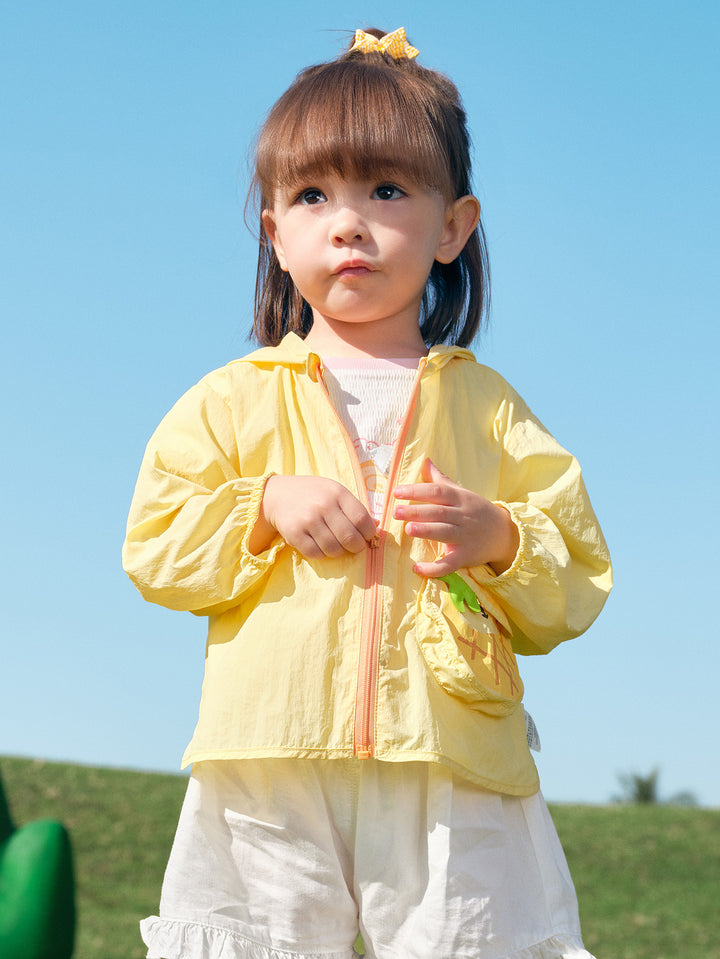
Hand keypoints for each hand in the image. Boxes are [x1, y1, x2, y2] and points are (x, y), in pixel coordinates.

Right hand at [248, 475, 376, 559]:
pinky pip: (316, 554)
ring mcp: (307, 520)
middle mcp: (323, 506)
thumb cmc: (313, 494)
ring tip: (336, 545)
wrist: (277, 495)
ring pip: (334, 549)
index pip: (362, 519)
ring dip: (339, 552)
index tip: (367, 537)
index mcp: (337, 493)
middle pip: (349, 537)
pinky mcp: (294, 534)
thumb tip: (376, 526)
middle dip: (357, 547)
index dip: (369, 533)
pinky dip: (322, 554)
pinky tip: (321, 546)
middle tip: (355, 546)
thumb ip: (355, 508)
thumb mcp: (335, 492)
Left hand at [393, 458, 518, 576]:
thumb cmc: (476, 511)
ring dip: (426, 531)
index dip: (417, 490)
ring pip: (445, 533)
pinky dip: (434, 568)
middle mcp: (463, 516)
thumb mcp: (462, 493)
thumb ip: (441, 480)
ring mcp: (465, 536)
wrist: (504, 534)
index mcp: (460, 499)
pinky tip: (417, 568)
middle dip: (417, 511)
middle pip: (438, 512)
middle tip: (396, 512)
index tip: (397, 492)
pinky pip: (450, 563)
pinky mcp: (466, 556)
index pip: (437, 492)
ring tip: (408, 529)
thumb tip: (425, 461)